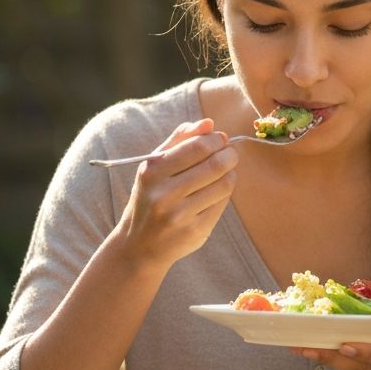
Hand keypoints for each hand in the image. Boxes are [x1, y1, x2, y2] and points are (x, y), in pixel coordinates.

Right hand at [114, 119, 237, 271]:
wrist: (139, 246)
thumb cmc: (149, 198)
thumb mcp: (154, 167)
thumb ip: (179, 140)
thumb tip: (209, 123)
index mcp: (152, 172)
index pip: (197, 147)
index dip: (216, 140)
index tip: (221, 139)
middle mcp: (164, 194)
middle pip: (214, 165)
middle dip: (229, 155)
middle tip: (231, 153)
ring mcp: (180, 215)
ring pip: (223, 185)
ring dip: (231, 173)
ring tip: (227, 170)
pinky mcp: (195, 232)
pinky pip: (222, 205)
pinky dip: (226, 193)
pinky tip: (219, 190)